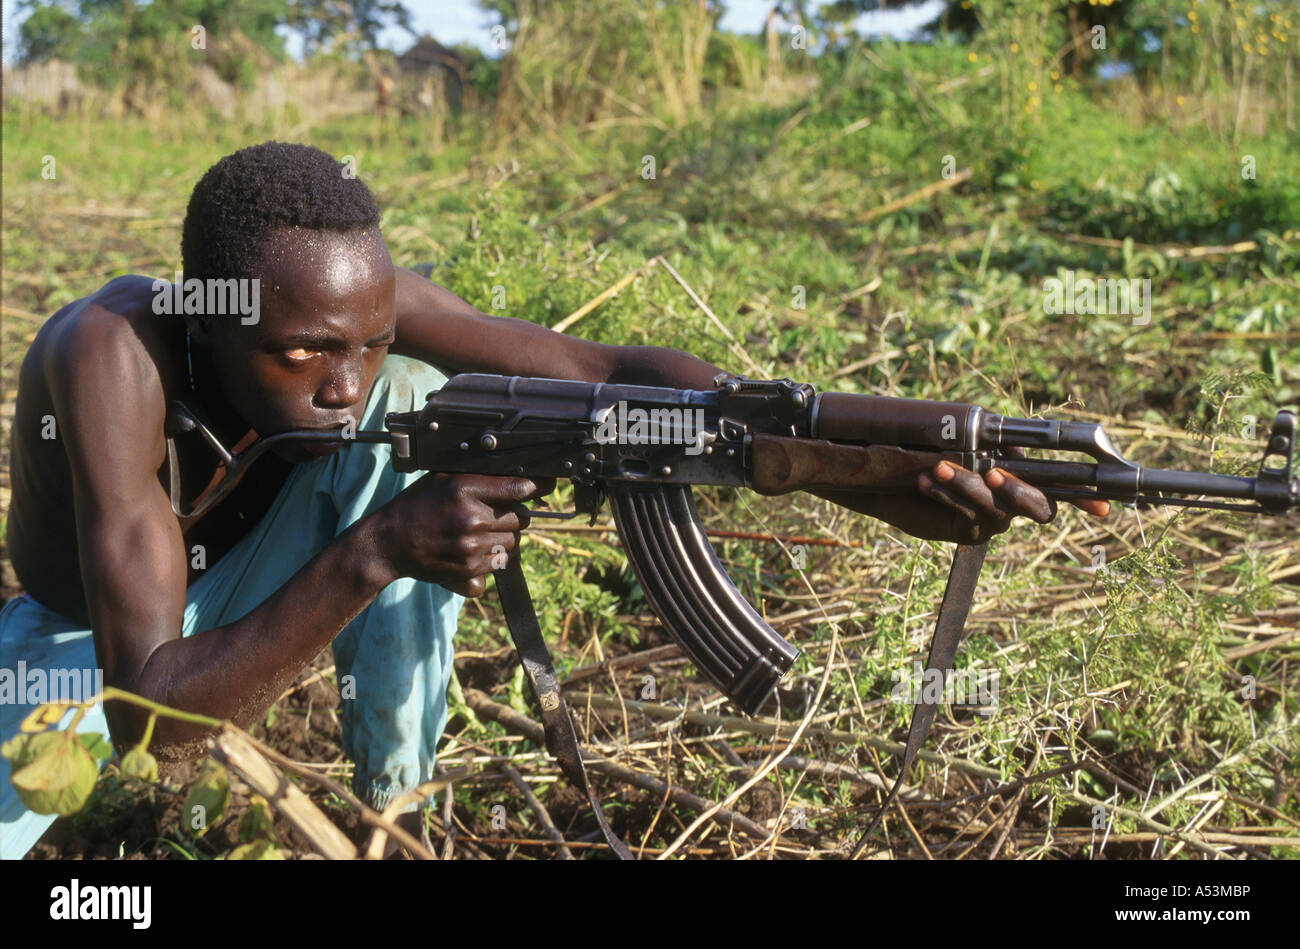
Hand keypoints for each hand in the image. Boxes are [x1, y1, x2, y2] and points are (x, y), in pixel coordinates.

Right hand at [373, 472, 555, 595]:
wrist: (389, 542)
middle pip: (520, 518)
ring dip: (505, 537)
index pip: (519, 487)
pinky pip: (500, 562)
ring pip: (514, 542)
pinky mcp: (469, 569)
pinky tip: (475, 548)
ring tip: (481, 532)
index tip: (544, 486)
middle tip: (494, 514)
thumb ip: (480, 477)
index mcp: (465, 489)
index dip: (537, 487)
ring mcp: (471, 546)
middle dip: (514, 515)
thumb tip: (522, 479)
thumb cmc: (418, 506)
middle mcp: (471, 517)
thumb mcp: (444, 480)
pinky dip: (494, 556)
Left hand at [913, 447, 1109, 542]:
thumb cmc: (935, 453)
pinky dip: (947, 495)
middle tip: (992, 473)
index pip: (1060, 486)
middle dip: (1017, 490)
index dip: (1085, 498)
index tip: (1105, 505)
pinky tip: (927, 482)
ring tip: (938, 467)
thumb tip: (1015, 453)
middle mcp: (1016, 503)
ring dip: (966, 484)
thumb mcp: (966, 441)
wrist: (895, 479)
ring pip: (995, 508)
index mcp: (1023, 477)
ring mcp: (996, 520)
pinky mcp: (971, 532)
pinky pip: (967, 515)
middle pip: (1038, 506)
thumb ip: (995, 445)